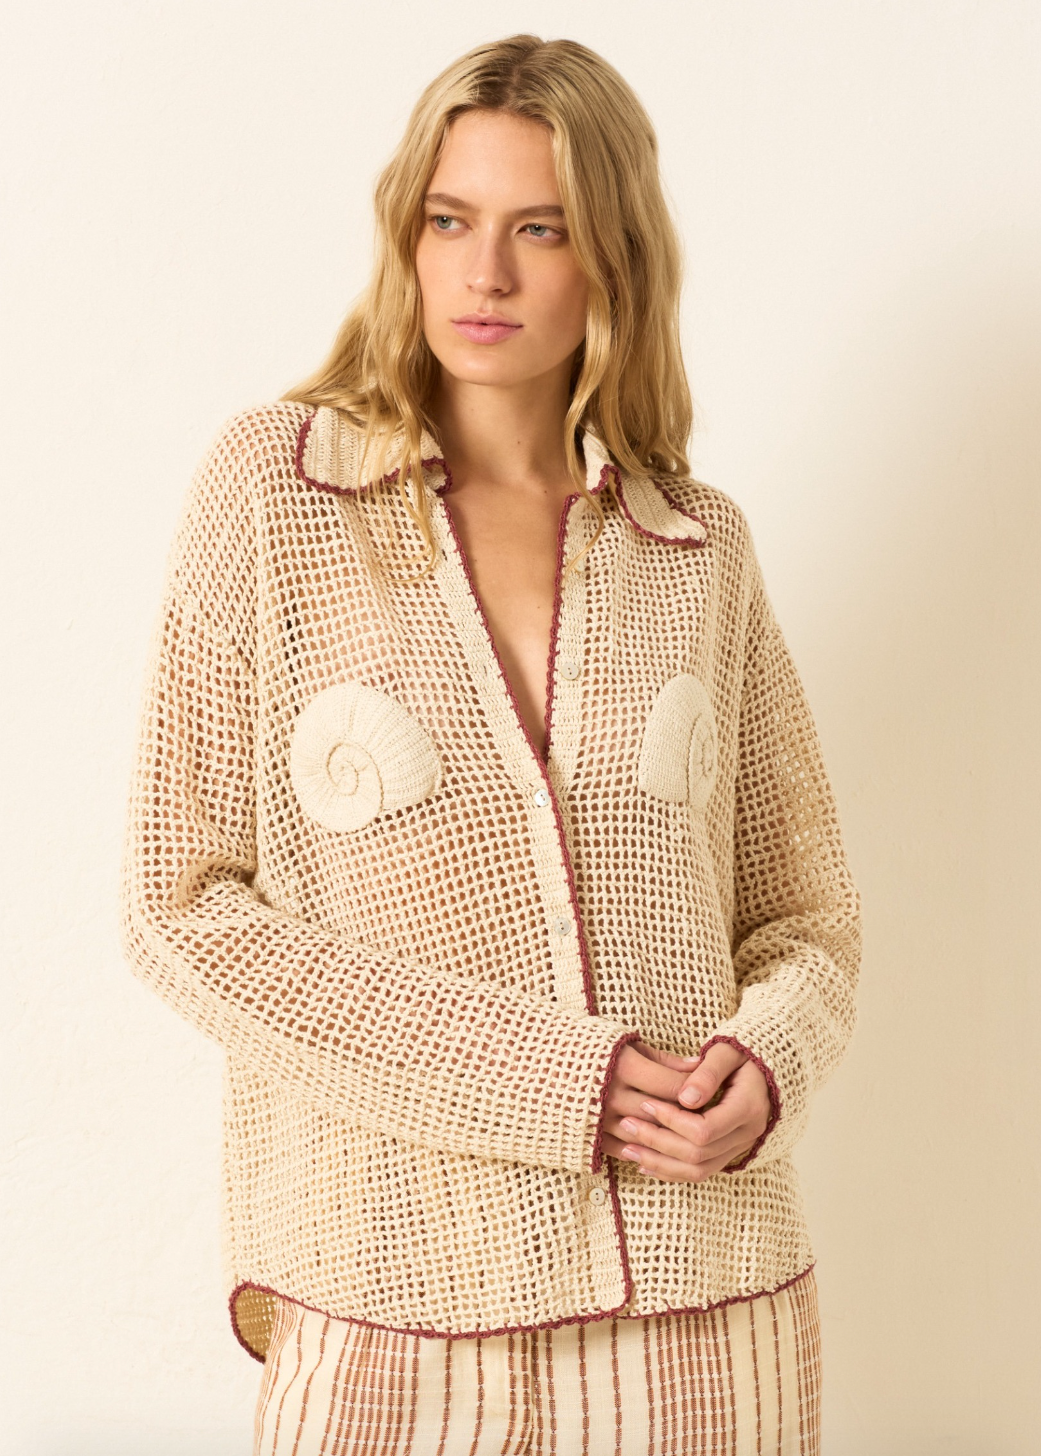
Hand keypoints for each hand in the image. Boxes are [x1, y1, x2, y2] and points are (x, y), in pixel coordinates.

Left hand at [600, 1040, 772, 1181]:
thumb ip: (708, 1072)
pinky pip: (700, 1172)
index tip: (646, 1103)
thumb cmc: (742, 1054)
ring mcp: (740, 1147)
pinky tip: (645, 1163)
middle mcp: (747, 1135)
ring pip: (698, 1170)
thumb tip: (686, 1098)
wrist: (766, 1069)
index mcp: (748, 1108)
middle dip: (658, 1142)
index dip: (671, 1120)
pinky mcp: (729, 1153)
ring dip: (660, 1163)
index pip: (704, 1129)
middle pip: (698, 1154)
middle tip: (626, 1124)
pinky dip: (671, 1171)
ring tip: (627, 1150)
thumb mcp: (726, 1052)